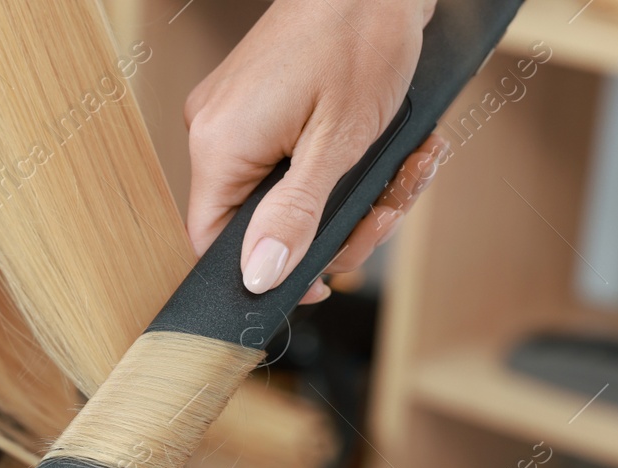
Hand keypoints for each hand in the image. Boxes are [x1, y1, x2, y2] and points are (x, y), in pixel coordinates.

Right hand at [185, 0, 444, 302]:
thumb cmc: (359, 36)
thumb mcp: (337, 142)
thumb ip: (294, 216)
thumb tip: (258, 277)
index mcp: (220, 144)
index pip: (210, 241)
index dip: (263, 272)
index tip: (318, 280)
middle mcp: (216, 132)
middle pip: (263, 224)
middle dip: (336, 226)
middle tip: (388, 206)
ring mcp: (239, 117)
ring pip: (291, 197)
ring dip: (357, 196)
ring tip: (407, 163)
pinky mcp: (264, 107)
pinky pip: (297, 163)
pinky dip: (347, 165)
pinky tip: (394, 147)